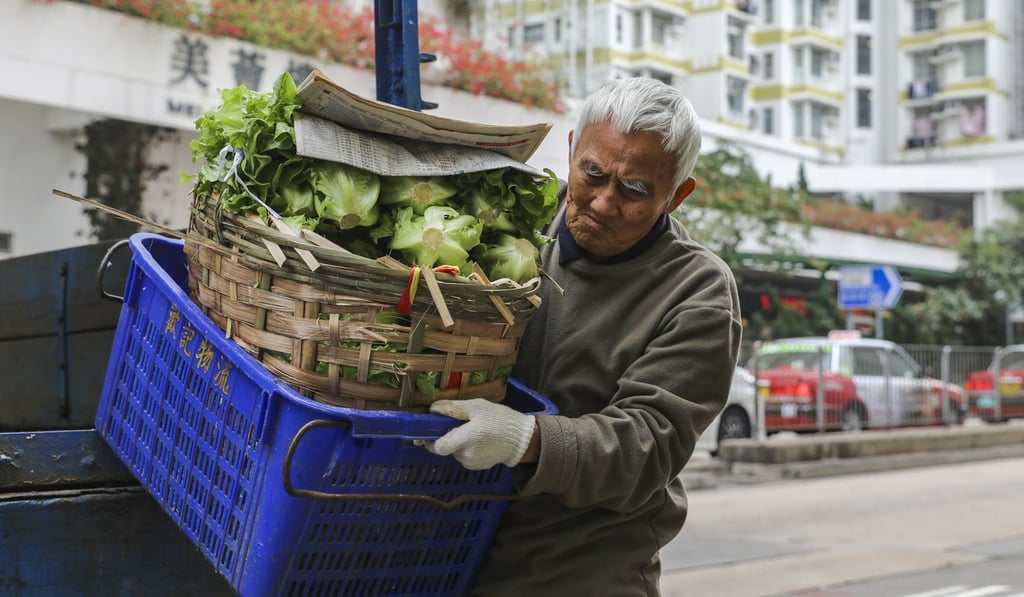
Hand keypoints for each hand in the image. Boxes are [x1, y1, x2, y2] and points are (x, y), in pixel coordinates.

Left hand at [421, 398, 535, 469]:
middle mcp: (467, 455)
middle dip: (448, 437)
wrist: (522, 439)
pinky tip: (480, 440)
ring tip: (474, 430)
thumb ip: (453, 408)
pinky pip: (464, 456)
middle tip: (459, 425)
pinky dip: (467, 448)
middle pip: (446, 448)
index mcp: (466, 439)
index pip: (438, 447)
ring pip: (455, 452)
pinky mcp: (477, 467)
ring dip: (458, 442)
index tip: (429, 431)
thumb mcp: (477, 407)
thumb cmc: (500, 419)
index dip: (430, 440)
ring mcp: (472, 464)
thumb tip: (432, 409)